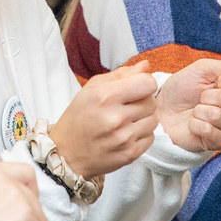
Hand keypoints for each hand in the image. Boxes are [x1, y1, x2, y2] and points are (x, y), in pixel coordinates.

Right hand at [49, 61, 158, 177]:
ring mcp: (123, 138)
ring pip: (154, 120)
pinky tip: (126, 132)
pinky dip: (142, 133)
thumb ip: (120, 75)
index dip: (144, 82)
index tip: (136, 86)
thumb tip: (145, 66)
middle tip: (127, 105)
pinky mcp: (130, 154)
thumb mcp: (91, 89)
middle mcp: (115, 118)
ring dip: (144, 117)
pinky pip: (151, 137)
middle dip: (143, 100)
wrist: (67, 154)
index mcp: (104, 97)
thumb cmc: (78, 117)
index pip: (147, 83)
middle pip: (151, 101)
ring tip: (127, 119)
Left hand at [158, 58, 220, 152]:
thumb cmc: (184, 88)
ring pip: (217, 115)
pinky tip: (193, 124)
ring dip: (199, 110)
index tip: (212, 81)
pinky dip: (195, 124)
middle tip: (200, 98)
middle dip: (206, 95)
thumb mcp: (203, 70)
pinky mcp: (220, 142)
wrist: (164, 109)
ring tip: (196, 111)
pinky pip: (209, 131)